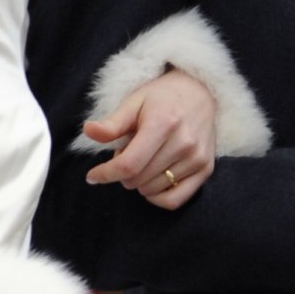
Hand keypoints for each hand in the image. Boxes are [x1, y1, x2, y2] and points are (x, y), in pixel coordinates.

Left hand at [84, 70, 215, 209]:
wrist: (201, 92)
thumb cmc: (162, 98)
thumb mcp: (134, 102)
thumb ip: (112, 123)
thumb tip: (88, 131)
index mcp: (163, 123)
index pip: (129, 164)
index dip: (106, 174)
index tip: (92, 176)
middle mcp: (184, 143)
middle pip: (138, 179)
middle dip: (123, 172)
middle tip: (128, 152)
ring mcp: (197, 158)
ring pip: (152, 190)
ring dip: (139, 181)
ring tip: (144, 159)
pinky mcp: (206, 169)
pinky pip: (174, 200)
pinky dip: (156, 197)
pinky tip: (151, 182)